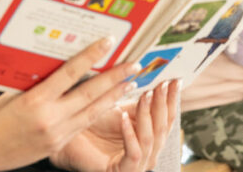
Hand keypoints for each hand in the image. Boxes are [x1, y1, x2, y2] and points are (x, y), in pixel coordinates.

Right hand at [0, 37, 142, 171]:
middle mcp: (48, 117)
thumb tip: (62, 62)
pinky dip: (100, 112)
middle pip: (89, 94)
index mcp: (34, 99)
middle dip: (115, 77)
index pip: (70, 73)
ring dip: (115, 96)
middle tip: (135, 64)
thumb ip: (38, 80)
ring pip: (92, 112)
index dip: (92, 56)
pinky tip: (112, 104)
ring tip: (132, 83)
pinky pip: (84, 125)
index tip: (109, 42)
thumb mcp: (13, 91)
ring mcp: (55, 134)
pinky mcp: (57, 145)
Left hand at [51, 79, 179, 171]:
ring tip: (145, 95)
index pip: (167, 117)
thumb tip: (160, 80)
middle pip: (163, 128)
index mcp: (149, 136)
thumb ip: (140, 101)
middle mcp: (147, 151)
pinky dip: (130, 135)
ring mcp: (137, 163)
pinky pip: (134, 154)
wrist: (66, 138)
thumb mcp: (121, 108)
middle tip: (162, 85)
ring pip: (150, 139)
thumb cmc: (91, 124)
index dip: (172, 98)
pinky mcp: (123, 171)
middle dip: (164, 104)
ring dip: (148, 115)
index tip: (175, 80)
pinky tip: (123, 117)